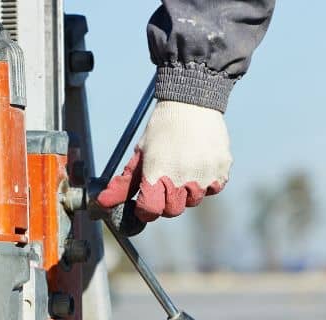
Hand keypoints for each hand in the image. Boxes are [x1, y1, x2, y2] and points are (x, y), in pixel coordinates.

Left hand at [95, 100, 230, 221]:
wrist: (192, 102)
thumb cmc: (162, 129)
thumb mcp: (140, 153)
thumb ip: (123, 183)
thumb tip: (102, 204)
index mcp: (157, 173)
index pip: (150, 211)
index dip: (146, 208)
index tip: (146, 199)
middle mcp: (182, 178)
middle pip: (172, 211)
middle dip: (166, 201)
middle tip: (166, 180)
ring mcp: (205, 176)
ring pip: (194, 200)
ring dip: (187, 190)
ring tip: (184, 165)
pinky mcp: (222, 171)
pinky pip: (213, 188)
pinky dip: (206, 181)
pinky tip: (199, 162)